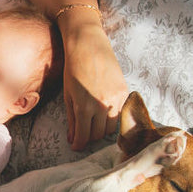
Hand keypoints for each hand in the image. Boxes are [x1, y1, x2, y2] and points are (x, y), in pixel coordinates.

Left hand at [61, 23, 127, 149]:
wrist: (88, 45)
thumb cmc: (73, 69)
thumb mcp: (68, 95)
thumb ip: (71, 119)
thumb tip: (72, 139)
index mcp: (84, 107)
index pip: (84, 136)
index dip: (79, 144)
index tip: (76, 146)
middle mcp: (102, 105)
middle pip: (99, 134)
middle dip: (90, 137)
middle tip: (84, 133)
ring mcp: (116, 99)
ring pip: (112, 127)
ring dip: (102, 129)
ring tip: (94, 122)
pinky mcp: (124, 91)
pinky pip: (121, 113)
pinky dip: (113, 116)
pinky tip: (105, 111)